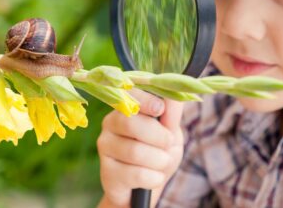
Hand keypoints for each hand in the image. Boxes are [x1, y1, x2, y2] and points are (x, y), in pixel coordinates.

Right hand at [97, 89, 183, 207]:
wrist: (147, 188)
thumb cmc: (158, 153)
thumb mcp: (170, 132)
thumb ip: (171, 113)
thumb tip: (176, 93)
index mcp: (125, 109)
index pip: (128, 96)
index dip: (144, 100)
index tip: (160, 108)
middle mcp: (110, 124)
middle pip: (131, 123)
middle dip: (158, 136)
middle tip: (168, 143)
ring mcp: (105, 148)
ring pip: (135, 151)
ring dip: (159, 160)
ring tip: (162, 162)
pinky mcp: (107, 173)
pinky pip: (136, 174)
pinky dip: (154, 177)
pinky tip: (154, 177)